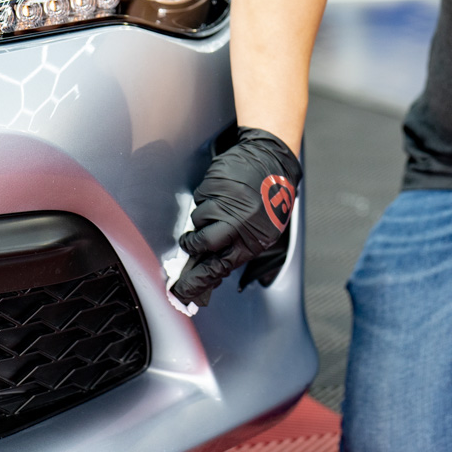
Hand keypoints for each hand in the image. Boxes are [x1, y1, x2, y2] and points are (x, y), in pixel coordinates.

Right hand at [171, 127, 302, 306]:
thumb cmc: (270, 198)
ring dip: (204, 217)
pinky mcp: (215, 185)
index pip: (218, 268)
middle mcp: (238, 224)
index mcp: (252, 240)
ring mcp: (225, 203)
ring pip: (198, 220)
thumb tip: (211, 272)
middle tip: (190, 243)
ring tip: (221, 206)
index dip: (196, 282)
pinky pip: (200, 199)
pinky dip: (207, 198)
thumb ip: (237, 249)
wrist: (272, 160)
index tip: (180, 291)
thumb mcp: (262, 231)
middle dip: (192, 245)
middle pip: (202, 244)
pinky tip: (222, 193)